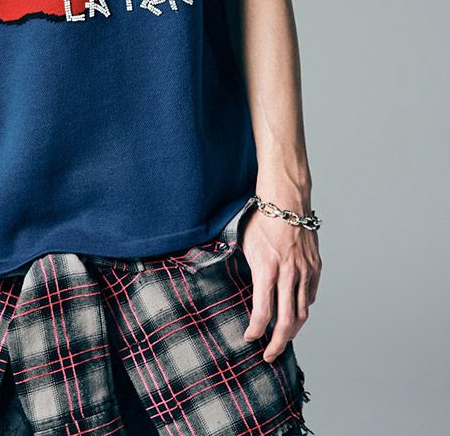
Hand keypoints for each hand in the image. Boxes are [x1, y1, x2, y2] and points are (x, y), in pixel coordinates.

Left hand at [240, 207, 321, 361]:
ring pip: (302, 313)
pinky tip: (294, 314)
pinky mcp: (315, 267)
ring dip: (292, 331)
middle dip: (277, 344)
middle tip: (269, 356)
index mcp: (267, 269)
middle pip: (286, 321)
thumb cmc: (261, 219)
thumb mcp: (245, 244)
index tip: (249, 338)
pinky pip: (310, 295)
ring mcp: (305, 271)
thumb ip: (248, 270)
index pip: (262, 312)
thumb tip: (241, 289)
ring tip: (282, 340)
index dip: (255, 330)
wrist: (286, 200)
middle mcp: (288, 274)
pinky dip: (302, 309)